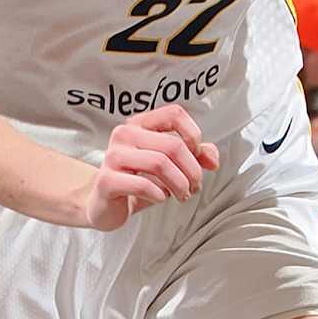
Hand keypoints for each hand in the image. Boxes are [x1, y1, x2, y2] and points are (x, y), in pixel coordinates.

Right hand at [84, 106, 219, 230]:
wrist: (105, 204)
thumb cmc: (138, 180)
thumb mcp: (169, 166)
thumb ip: (194, 156)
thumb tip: (212, 159)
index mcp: (140, 124)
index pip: (174, 114)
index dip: (193, 134)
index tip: (197, 154)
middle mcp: (124, 134)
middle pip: (172, 145)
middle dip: (192, 170)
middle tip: (195, 186)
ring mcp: (113, 156)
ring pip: (160, 163)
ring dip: (179, 184)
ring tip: (182, 195)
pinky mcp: (107, 181)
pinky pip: (142, 184)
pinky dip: (159, 195)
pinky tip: (159, 198)